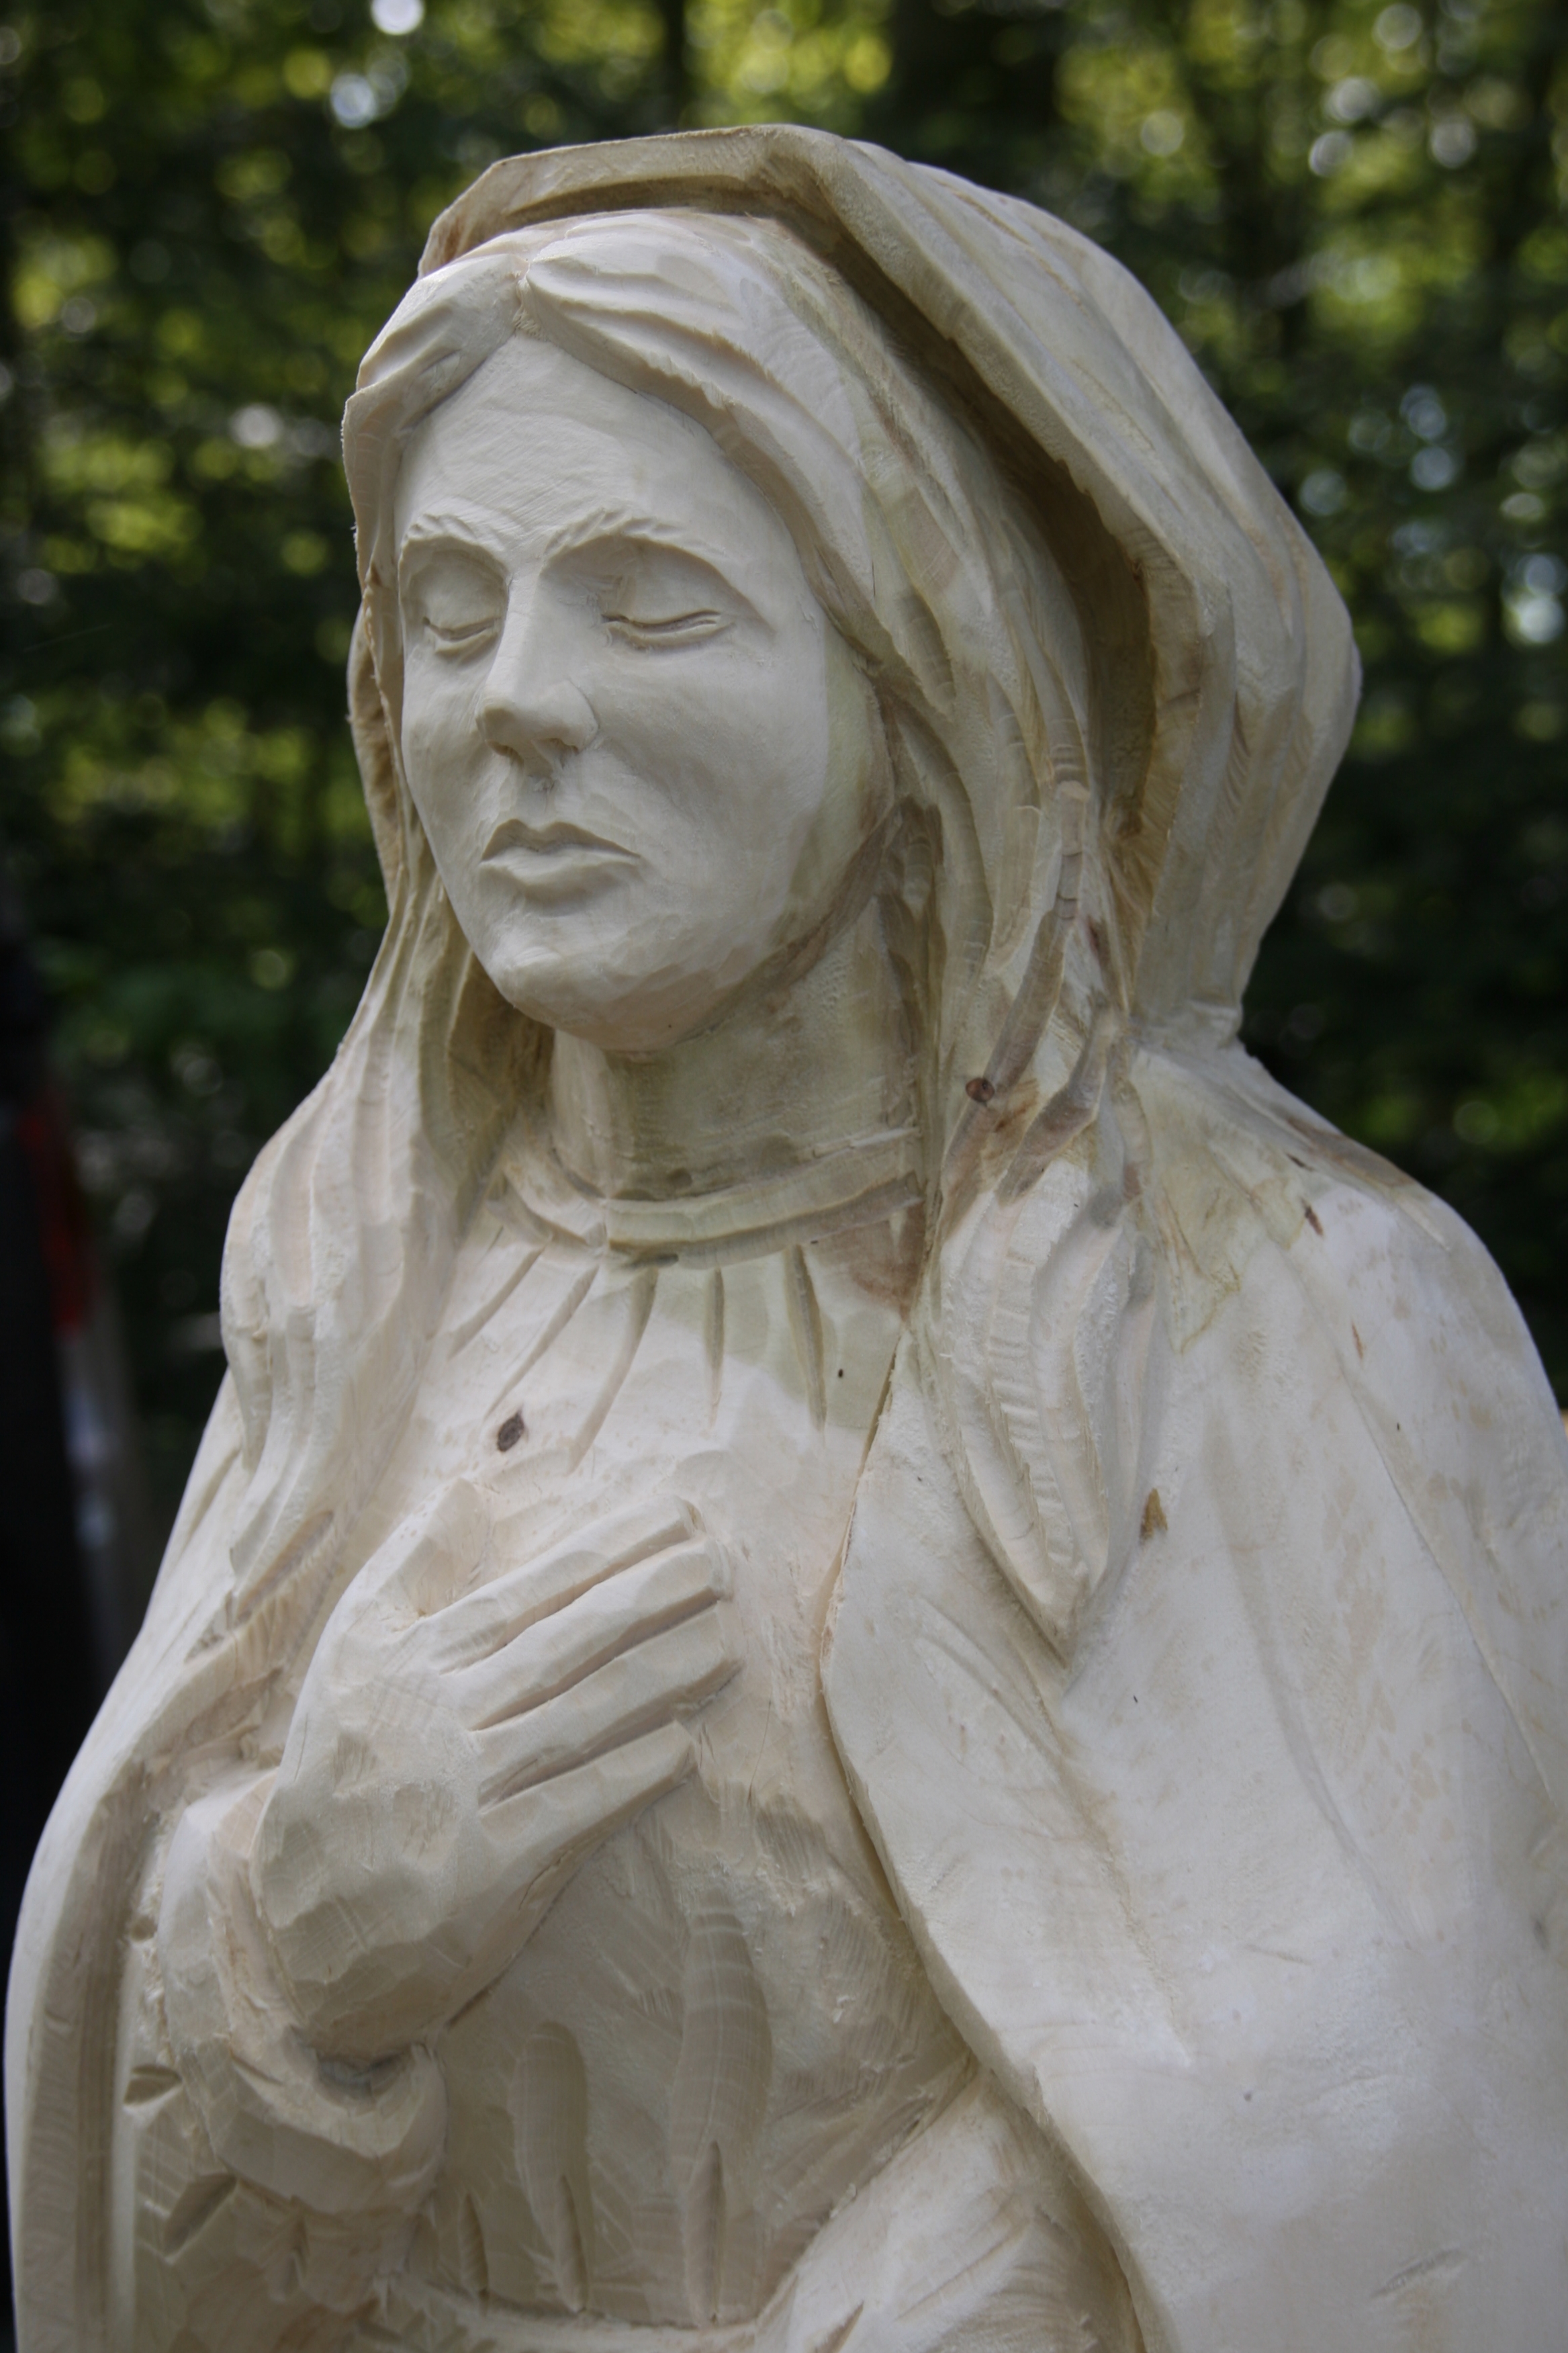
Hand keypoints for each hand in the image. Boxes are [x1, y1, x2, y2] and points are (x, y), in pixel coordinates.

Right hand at [252, 1482, 734, 2061]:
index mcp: (413, 1660)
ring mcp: (463, 1794)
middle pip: (565, 1644)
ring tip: (728, 1642)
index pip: (529, 1592)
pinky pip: (572, 1810)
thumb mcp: (350, 1658)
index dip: (608, 1550)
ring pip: (581, 1718)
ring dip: (662, 1677)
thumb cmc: (342, 1770)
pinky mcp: (484, 1873)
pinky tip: (684, 1747)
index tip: (678, 1517)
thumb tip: (466, 1489)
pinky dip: (630, 1775)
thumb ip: (408, 1571)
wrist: (299, 1921)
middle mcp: (439, 1717)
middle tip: (722, 1563)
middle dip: (649, 1597)